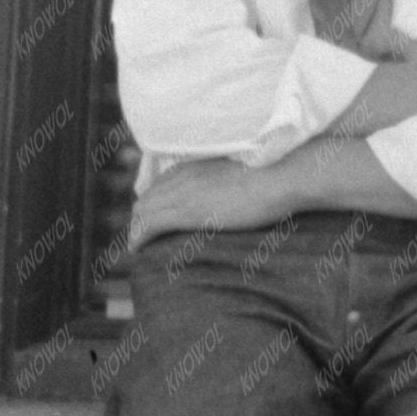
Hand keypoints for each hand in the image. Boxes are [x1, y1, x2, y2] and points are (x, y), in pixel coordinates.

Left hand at [125, 156, 288, 246]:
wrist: (280, 177)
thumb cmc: (273, 175)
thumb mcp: (241, 173)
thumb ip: (226, 181)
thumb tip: (231, 192)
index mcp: (194, 166)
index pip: (160, 185)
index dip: (152, 203)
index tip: (153, 218)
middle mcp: (182, 176)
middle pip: (147, 199)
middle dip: (140, 218)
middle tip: (142, 237)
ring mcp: (183, 193)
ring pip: (143, 212)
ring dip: (137, 229)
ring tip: (138, 246)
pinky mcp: (186, 211)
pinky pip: (149, 225)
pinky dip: (139, 237)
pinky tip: (137, 249)